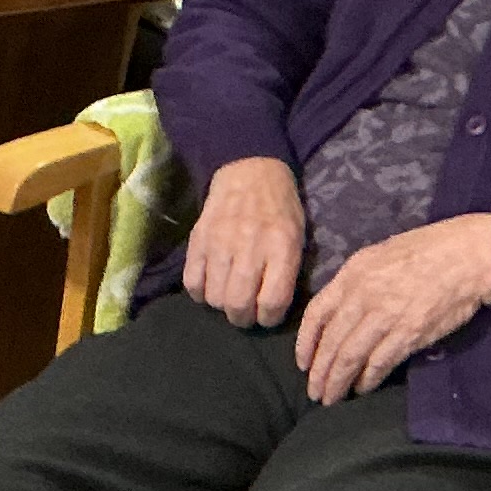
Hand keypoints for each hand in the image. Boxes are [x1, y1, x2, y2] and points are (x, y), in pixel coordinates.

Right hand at [180, 156, 303, 328]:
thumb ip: (288, 271)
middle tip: (246, 313)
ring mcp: (220, 244)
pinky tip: (210, 286)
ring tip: (229, 296)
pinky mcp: (198, 241)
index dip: (270, 318)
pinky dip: (200, 293)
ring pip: (215, 298)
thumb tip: (273, 309)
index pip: (273, 301)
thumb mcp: (298, 236)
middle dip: (243, 318)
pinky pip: (192, 283)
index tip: (268, 316)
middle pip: (239, 305)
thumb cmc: (279, 209)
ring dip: (222, 305)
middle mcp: (250, 247)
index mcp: (282, 246)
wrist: (249, 172)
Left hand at [293, 213, 490, 402]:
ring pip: (350, 357)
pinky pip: (380, 362)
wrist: (469, 256)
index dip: (305, 343)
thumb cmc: (427, 251)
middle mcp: (363, 296)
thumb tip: (339, 312)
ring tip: (332, 398)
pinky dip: (368, 379)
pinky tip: (362, 388)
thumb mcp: (379, 255)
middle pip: (331, 342)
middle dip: (320, 372)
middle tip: (315, 392)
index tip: (303, 363)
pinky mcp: (409, 333)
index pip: (316, 314)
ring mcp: (386, 316)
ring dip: (338, 381)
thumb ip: (355, 283)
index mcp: (353, 274)